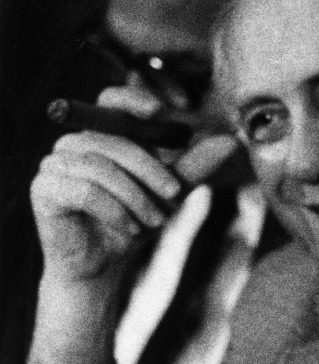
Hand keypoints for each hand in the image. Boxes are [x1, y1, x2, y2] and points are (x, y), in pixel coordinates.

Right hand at [31, 86, 239, 281]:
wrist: (105, 264)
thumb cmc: (135, 221)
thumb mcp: (169, 193)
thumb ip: (194, 166)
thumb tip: (230, 142)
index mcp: (104, 134)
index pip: (113, 100)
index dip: (133, 99)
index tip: (161, 111)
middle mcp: (74, 142)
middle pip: (114, 139)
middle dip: (151, 168)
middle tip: (176, 195)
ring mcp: (54, 163)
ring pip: (102, 167)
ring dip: (136, 197)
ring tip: (153, 223)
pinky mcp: (44, 188)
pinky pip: (85, 191)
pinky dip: (116, 211)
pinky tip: (130, 229)